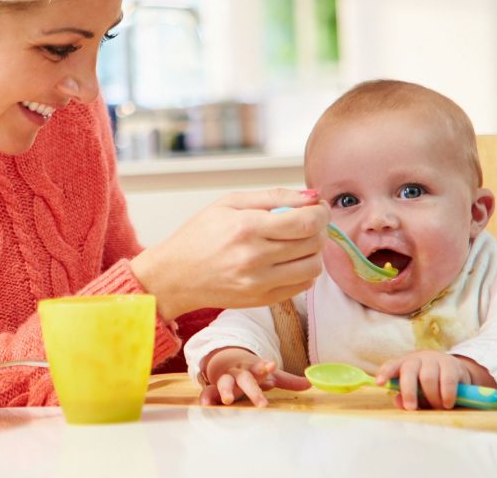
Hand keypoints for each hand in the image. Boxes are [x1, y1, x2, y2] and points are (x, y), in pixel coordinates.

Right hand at [130, 188, 329, 319]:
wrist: (175, 276)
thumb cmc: (199, 235)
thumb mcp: (229, 203)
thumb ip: (273, 196)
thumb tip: (311, 196)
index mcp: (246, 227)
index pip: (306, 221)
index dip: (321, 212)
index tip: (318, 207)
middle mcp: (255, 258)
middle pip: (314, 243)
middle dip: (320, 228)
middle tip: (308, 222)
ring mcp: (259, 283)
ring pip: (314, 267)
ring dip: (314, 251)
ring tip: (298, 242)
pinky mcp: (262, 300)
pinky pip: (302, 285)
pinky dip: (304, 270)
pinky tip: (289, 260)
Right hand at [198, 347, 309, 406]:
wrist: (227, 361)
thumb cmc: (252, 372)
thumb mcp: (269, 374)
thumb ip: (289, 381)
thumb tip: (310, 383)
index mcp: (254, 369)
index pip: (261, 367)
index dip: (266, 367)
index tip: (271, 365)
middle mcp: (240, 373)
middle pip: (246, 379)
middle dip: (253, 390)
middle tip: (261, 403)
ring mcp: (226, 379)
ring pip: (224, 382)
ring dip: (225, 390)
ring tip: (227, 400)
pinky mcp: (215, 388)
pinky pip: (209, 391)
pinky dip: (206, 397)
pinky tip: (205, 405)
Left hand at [375, 351, 495, 409]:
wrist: (455, 372)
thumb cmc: (429, 385)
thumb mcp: (417, 393)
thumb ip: (406, 398)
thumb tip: (399, 403)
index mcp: (404, 365)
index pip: (391, 366)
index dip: (385, 373)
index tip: (379, 383)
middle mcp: (417, 359)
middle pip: (409, 372)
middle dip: (408, 391)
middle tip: (411, 408)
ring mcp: (434, 360)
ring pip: (428, 377)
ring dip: (431, 397)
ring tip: (437, 407)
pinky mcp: (451, 364)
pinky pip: (447, 380)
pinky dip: (446, 394)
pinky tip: (447, 404)